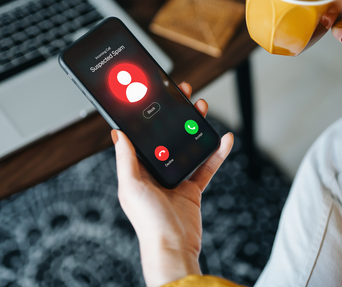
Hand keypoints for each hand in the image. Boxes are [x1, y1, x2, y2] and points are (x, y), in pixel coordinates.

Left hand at [112, 82, 233, 286]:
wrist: (173, 247)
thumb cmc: (147, 221)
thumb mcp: (131, 186)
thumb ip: (126, 159)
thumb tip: (117, 133)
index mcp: (137, 169)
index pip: (142, 135)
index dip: (148, 115)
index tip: (154, 95)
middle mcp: (155, 171)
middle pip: (167, 135)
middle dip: (175, 114)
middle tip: (183, 94)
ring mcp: (175, 178)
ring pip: (187, 145)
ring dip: (195, 126)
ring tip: (202, 108)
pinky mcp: (193, 188)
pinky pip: (206, 165)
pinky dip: (217, 152)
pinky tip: (224, 139)